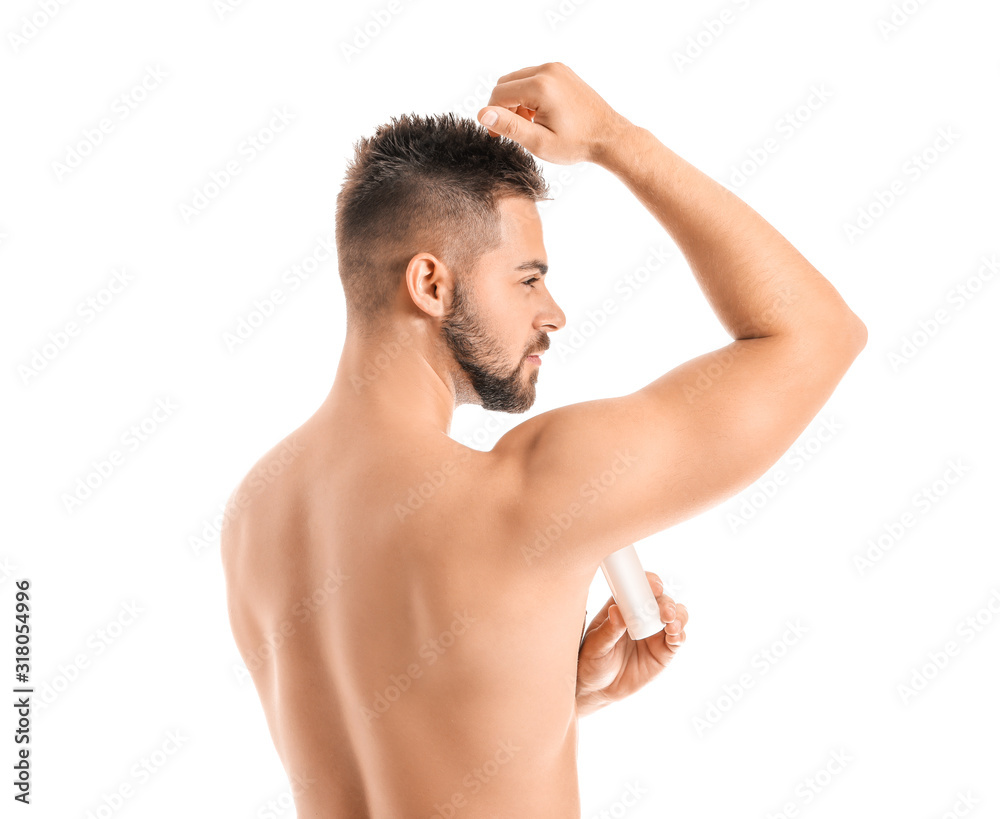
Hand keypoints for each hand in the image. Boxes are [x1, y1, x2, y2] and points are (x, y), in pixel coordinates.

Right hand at [476, 62, 627, 164]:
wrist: (609, 136)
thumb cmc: (577, 143)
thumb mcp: (539, 141)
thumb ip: (509, 126)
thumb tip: (482, 114)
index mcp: (540, 86)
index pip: (499, 94)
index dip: (493, 116)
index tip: (497, 136)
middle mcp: (547, 70)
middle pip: (506, 83)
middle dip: (503, 107)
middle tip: (513, 132)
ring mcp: (556, 68)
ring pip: (518, 80)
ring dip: (516, 101)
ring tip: (528, 125)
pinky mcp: (562, 71)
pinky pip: (533, 78)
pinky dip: (528, 95)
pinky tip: (538, 115)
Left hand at [575, 572, 688, 715]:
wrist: (597, 689)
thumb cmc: (591, 661)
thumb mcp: (595, 646)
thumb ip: (608, 630)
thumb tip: (616, 611)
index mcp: (622, 606)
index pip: (638, 587)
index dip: (648, 582)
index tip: (653, 585)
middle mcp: (642, 615)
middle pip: (660, 600)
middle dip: (665, 602)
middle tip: (663, 611)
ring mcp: (655, 632)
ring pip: (675, 616)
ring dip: (677, 615)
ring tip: (670, 623)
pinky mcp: (664, 651)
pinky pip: (677, 639)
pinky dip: (680, 635)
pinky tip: (674, 636)